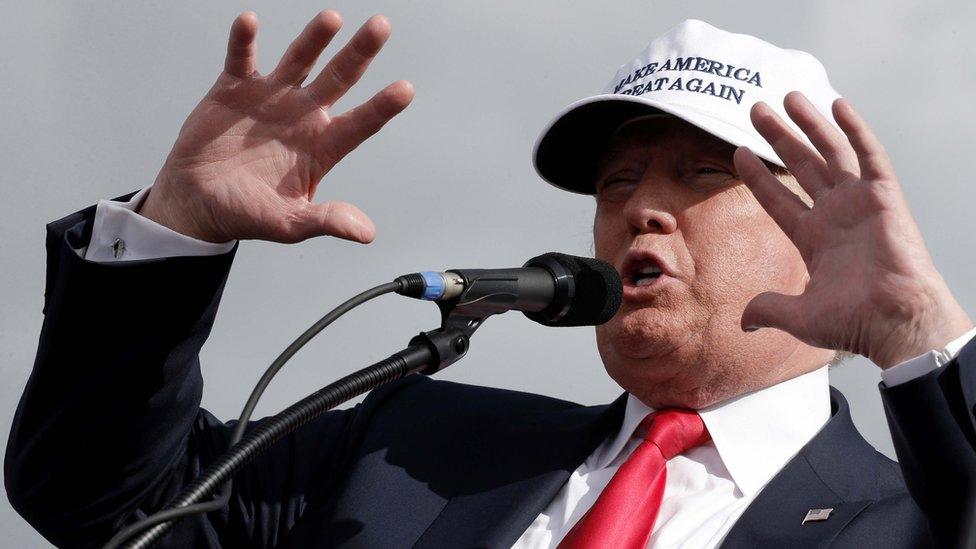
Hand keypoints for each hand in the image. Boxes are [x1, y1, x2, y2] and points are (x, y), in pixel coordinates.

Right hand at [139, 11, 413, 243]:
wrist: (197, 202)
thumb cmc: (247, 214)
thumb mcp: (288, 224)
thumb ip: (326, 221)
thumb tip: (366, 233)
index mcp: (322, 146)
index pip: (360, 123)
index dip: (382, 107)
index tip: (405, 89)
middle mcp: (303, 116)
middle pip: (339, 78)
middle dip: (360, 53)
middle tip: (381, 27)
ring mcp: (271, 98)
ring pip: (299, 60)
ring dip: (314, 39)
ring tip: (332, 19)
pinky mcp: (234, 89)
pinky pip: (242, 59)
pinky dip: (245, 40)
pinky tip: (250, 22)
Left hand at [734, 92, 971, 368]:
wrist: (896, 322)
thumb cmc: (855, 322)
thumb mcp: (800, 316)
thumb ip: (769, 309)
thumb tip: (742, 321)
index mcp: (813, 238)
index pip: (778, 198)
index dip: (758, 175)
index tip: (737, 151)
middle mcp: (834, 215)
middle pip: (800, 165)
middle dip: (778, 137)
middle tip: (756, 109)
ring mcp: (859, 203)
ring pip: (830, 152)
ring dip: (810, 123)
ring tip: (787, 96)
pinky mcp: (885, 197)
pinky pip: (870, 156)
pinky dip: (855, 130)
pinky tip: (837, 105)